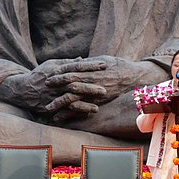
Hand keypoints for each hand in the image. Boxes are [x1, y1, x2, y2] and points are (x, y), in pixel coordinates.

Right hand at [0, 58, 97, 113]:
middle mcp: (57, 83)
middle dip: (90, 87)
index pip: (77, 66)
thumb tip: (83, 59)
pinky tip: (86, 114)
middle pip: (76, 84)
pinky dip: (75, 112)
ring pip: (71, 100)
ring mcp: (53, 95)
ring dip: (84, 104)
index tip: (104, 65)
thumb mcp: (51, 64)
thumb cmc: (39, 74)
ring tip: (97, 108)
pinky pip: (64, 110)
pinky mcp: (50, 106)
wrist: (22, 89)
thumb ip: (67, 62)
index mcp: (58, 70)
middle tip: (105, 89)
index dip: (91, 65)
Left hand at [44, 56, 162, 121]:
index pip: (71, 71)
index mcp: (92, 70)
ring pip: (74, 99)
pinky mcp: (98, 103)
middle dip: (56, 88)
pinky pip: (82, 109)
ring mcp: (95, 94)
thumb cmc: (118, 66)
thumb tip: (76, 62)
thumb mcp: (102, 60)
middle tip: (44, 90)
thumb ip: (88, 63)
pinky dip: (70, 114)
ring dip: (60, 104)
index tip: (48, 75)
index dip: (59, 74)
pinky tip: (60, 118)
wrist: (135, 78)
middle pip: (70, 85)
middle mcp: (92, 82)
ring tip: (48, 108)